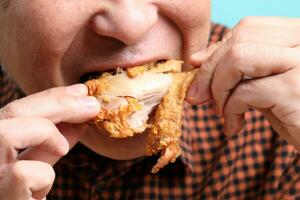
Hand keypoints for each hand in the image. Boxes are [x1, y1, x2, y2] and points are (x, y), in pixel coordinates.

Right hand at [0, 84, 99, 199]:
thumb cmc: (17, 195)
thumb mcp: (34, 167)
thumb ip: (50, 144)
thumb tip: (79, 118)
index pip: (15, 109)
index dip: (51, 97)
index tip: (81, 91)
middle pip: (14, 112)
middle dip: (58, 103)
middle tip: (91, 103)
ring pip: (9, 132)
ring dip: (47, 135)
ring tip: (61, 150)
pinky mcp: (1, 194)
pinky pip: (26, 174)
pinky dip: (43, 176)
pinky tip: (40, 191)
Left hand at [187, 17, 299, 149]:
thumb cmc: (292, 110)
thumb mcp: (262, 82)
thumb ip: (236, 68)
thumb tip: (195, 60)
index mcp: (296, 34)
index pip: (246, 28)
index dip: (217, 50)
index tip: (198, 71)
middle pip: (239, 40)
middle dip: (209, 71)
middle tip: (197, 97)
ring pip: (238, 58)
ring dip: (218, 88)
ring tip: (220, 112)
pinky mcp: (295, 88)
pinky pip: (244, 92)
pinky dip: (230, 111)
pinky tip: (235, 126)